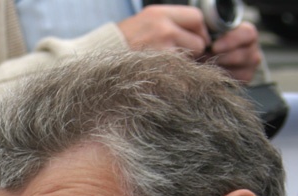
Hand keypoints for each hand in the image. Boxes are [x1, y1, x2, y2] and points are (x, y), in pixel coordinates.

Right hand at [118, 6, 261, 82]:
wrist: (97, 62)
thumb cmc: (121, 44)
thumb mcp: (145, 21)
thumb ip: (169, 23)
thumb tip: (196, 34)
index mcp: (159, 14)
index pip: (196, 18)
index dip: (200, 30)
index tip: (196, 38)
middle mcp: (163, 30)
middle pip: (198, 42)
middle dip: (193, 51)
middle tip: (179, 56)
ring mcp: (161, 51)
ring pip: (190, 61)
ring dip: (184, 65)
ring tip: (166, 65)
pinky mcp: (159, 71)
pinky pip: (179, 76)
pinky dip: (175, 78)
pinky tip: (161, 75)